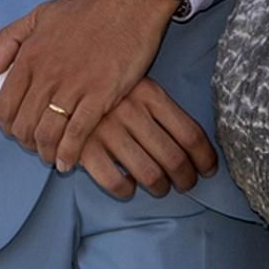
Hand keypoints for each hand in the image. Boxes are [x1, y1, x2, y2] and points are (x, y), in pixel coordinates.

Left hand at [0, 0, 178, 171]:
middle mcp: (47, 74)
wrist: (130, 5)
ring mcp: (73, 87)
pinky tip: (68, 162)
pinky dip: (68, 154)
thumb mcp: (41, 15)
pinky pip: (76, 135)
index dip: (7, 124)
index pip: (6, 104)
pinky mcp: (99, 96)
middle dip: (25, 142)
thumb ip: (10, 39)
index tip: (14, 131)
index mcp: (30, 56)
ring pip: (47, 133)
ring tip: (50, 157)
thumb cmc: (88, 10)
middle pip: (24, 124)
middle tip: (34, 146)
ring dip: (45, 152)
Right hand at [76, 79, 220, 200]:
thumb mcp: (140, 86)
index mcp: (150, 93)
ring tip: (160, 188)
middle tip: (186, 184)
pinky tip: (128, 186)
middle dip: (186, 179)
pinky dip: (126, 190)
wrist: (61, 78)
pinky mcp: (84, 148)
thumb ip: (165, 112)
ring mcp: (107, 130)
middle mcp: (131, 111)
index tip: (207, 169)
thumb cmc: (110, 89)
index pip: (191, 134)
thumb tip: (198, 151)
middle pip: (174, 158)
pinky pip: (115, 181)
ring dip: (160, 188)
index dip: (205, 158)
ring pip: (149, 173)